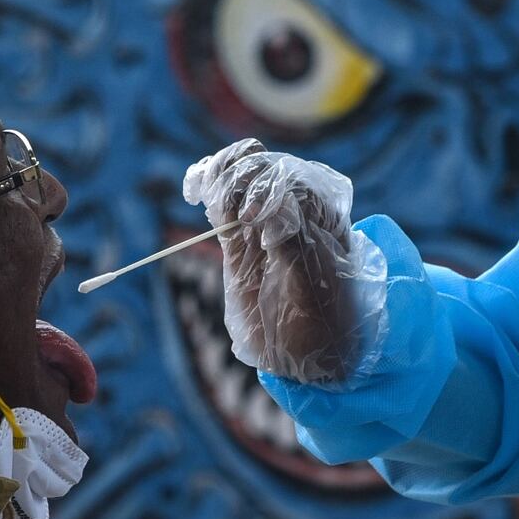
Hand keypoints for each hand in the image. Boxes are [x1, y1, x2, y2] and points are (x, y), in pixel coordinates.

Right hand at [183, 139, 386, 384]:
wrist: (304, 352)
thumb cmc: (321, 321)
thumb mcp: (312, 283)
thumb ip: (292, 241)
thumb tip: (266, 206)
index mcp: (324, 214)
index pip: (294, 176)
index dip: (270, 188)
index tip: (253, 218)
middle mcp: (295, 209)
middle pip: (263, 166)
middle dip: (245, 180)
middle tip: (240, 218)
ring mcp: (263, 219)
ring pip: (239, 171)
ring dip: (222, 175)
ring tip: (214, 203)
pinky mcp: (237, 233)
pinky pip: (219, 193)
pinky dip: (203, 180)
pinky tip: (193, 190)